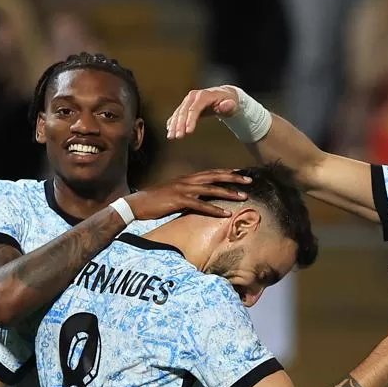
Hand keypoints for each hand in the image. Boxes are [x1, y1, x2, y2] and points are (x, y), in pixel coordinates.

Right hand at [124, 168, 251, 219]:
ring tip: (243, 197)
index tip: (241, 174)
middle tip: (249, 180)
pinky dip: (214, 209)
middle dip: (234, 177)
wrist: (138, 204)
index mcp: (187, 179)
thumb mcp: (174, 194)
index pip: (211, 173)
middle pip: (215, 176)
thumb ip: (188, 195)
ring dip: (229, 192)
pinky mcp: (179, 200)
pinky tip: (225, 213)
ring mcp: (183, 189)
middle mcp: (188, 181)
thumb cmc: (155, 201)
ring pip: (211, 189)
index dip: (226, 172)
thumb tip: (200, 200)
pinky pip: (200, 205)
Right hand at [165, 86, 241, 139]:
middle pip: (184, 111)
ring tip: (171, 137)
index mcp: (204, 95)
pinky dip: (172, 122)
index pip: (194, 108)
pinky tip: (169, 130)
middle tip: (178, 137)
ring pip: (178, 113)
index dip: (190, 120)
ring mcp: (188, 100)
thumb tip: (226, 105)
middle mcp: (193, 96)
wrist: (223, 95)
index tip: (188, 132)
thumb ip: (229, 106)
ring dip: (173, 125)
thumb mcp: (232, 104)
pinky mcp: (185, 105)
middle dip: (180, 124)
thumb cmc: (228, 101)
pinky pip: (177, 114)